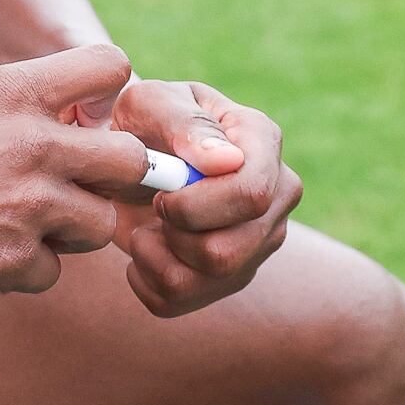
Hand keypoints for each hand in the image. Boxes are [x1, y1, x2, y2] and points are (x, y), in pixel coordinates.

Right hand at [0, 43, 157, 327]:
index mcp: (11, 93)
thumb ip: (16, 103)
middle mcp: (30, 145)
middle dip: (111, 178)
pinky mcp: (14, 265)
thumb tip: (79, 115)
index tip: (85, 122)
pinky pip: (54, 271)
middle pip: (131, 159)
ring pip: (101, 224)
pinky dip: (24, 270)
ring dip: (69, 231)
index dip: (107, 96)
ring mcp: (27, 208)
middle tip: (75, 187)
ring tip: (16, 224)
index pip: (110, 65)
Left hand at [97, 75, 300, 317]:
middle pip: (229, 252)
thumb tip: (226, 161)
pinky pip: (181, 301)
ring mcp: (259, 240)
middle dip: (174, 234)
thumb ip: (185, 125)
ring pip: (207, 280)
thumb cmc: (142, 121)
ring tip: (146, 225)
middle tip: (154, 205)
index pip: (252, 195)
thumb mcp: (150, 104)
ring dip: (156, 256)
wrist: (128, 155)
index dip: (196, 206)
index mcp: (263, 142)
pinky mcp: (232, 275)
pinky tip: (146, 247)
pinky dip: (145, 279)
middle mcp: (276, 195)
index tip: (161, 193)